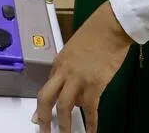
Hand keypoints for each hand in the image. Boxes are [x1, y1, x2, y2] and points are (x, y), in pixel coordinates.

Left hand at [34, 2, 132, 132]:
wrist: (110, 26)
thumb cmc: (95, 34)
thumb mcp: (75, 50)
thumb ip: (70, 68)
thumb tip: (73, 86)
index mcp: (58, 63)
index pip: (47, 87)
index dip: (42, 105)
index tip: (39, 118)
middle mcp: (64, 72)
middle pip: (46, 98)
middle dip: (43, 117)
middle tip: (42, 131)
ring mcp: (78, 78)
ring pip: (64, 105)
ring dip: (64, 124)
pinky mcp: (95, 83)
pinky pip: (90, 108)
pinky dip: (91, 122)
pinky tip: (92, 131)